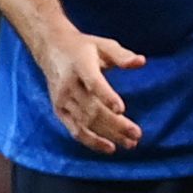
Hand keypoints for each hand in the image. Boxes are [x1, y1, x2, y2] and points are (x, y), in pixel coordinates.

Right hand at [39, 26, 143, 153]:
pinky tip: (109, 148)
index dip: (106, 96)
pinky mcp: (59, 110)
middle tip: (137, 134)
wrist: (51, 49)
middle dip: (116, 124)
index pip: (93, 83)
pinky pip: (75, 130)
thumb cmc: (84, 47)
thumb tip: (141, 62)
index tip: (121, 109)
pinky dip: (92, 141)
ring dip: (109, 135)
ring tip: (130, 143)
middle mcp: (69, 84)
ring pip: (86, 122)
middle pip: (92, 108)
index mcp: (80, 65)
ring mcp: (62, 100)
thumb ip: (122, 55)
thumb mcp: (103, 45)